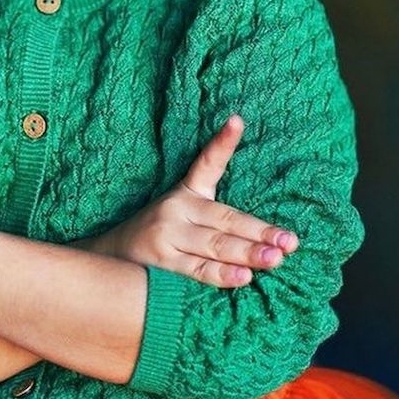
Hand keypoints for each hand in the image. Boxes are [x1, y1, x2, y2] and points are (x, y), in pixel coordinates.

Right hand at [85, 116, 297, 287]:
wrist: (110, 259)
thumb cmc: (161, 236)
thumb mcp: (183, 211)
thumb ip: (218, 218)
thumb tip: (263, 232)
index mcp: (186, 193)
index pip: (208, 164)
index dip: (223, 142)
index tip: (237, 120)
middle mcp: (177, 209)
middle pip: (224, 219)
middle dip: (259, 231)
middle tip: (288, 241)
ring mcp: (168, 236)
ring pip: (214, 245)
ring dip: (247, 253)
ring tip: (275, 259)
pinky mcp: (162, 262)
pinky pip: (197, 270)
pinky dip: (221, 275)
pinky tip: (242, 277)